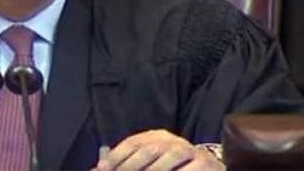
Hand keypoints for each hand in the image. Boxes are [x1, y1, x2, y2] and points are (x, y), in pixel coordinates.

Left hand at [92, 129, 223, 170]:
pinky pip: (190, 168)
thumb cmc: (171, 167)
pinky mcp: (205, 163)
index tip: (102, 168)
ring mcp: (189, 150)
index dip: (116, 156)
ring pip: (171, 156)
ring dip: (155, 169)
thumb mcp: (149, 162)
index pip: (132, 143)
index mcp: (155, 136)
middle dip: (131, 166)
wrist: (206, 166)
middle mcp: (171, 140)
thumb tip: (97, 169)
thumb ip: (126, 163)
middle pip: (150, 149)